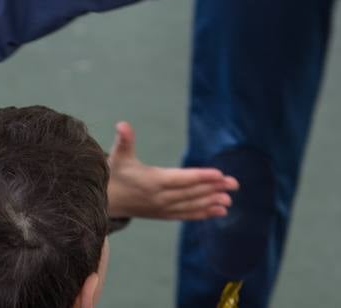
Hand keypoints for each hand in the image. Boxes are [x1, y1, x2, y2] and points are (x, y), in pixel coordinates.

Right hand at [106, 122, 237, 220]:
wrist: (106, 201)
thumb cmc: (115, 174)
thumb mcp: (118, 156)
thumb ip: (124, 140)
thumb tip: (122, 125)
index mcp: (153, 181)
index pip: (182, 178)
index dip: (201, 176)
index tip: (219, 174)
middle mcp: (161, 197)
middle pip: (192, 192)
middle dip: (213, 188)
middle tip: (234, 183)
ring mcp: (164, 208)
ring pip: (192, 205)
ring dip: (211, 202)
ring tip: (229, 199)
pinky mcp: (165, 215)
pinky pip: (187, 215)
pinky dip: (203, 213)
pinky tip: (219, 211)